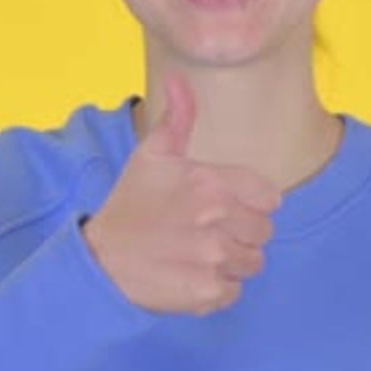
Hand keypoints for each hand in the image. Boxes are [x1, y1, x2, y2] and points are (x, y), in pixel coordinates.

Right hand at [82, 72, 281, 315]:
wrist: (100, 261)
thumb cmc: (131, 205)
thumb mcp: (152, 155)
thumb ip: (178, 117)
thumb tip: (179, 78)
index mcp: (210, 183)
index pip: (270, 197)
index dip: (250, 202)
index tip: (225, 206)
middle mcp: (217, 220)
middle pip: (264, 232)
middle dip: (241, 232)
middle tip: (205, 231)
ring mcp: (213, 258)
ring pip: (253, 262)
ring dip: (231, 260)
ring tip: (197, 252)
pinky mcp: (207, 292)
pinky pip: (235, 290)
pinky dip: (218, 287)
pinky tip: (191, 274)